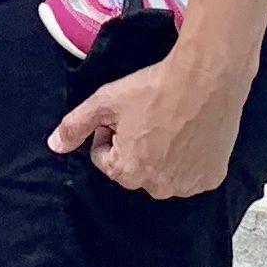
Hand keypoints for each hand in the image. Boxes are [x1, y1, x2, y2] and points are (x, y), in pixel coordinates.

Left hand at [49, 44, 248, 200]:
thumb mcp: (104, 102)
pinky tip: (189, 132)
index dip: (108, 132)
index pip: (104, 158)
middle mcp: (158, 188)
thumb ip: (74, 126)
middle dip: (133, 146)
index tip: (122, 114)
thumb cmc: (153, 89)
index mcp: (128, 172)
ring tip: (168, 122)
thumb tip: (53, 146)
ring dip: (160, 155)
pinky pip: (191, 173)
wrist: (205, 79)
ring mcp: (189, 185)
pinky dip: (188, 158)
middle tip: (146, 116)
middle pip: (134, 168)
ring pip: (163, 173)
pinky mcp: (212, 177)